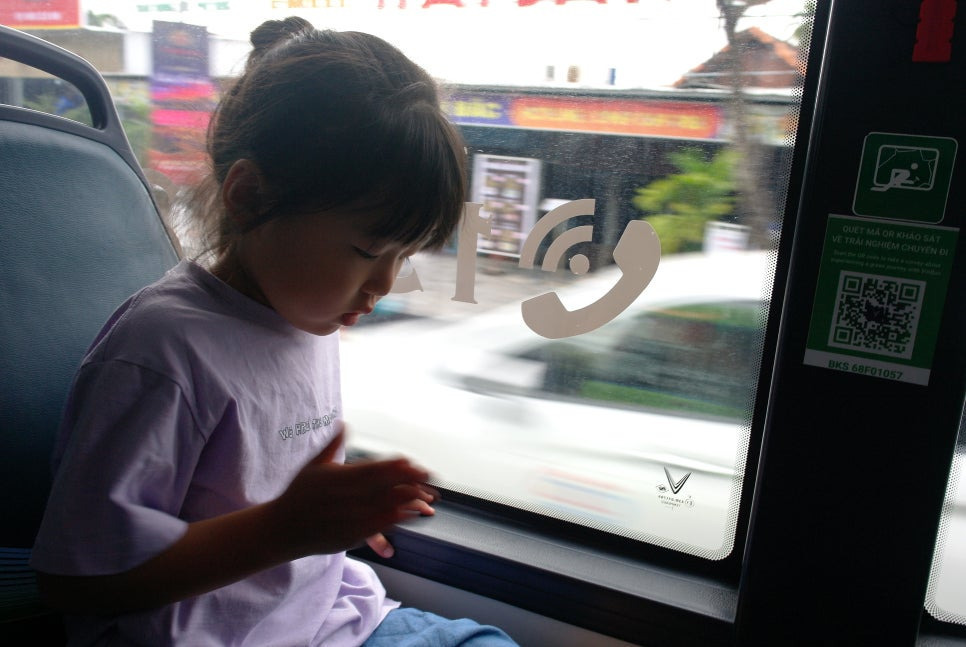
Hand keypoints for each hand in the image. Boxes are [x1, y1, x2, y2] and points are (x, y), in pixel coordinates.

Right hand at [270, 427, 434, 558]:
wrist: (282, 529)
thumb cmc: (298, 494)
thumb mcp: (313, 465)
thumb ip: (333, 444)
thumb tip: (344, 422)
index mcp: (341, 477)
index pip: (376, 469)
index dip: (397, 466)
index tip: (412, 462)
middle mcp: (348, 498)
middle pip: (387, 487)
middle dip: (411, 481)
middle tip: (430, 476)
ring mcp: (351, 518)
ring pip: (387, 508)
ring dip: (410, 501)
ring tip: (429, 497)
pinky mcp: (352, 535)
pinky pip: (381, 527)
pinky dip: (398, 519)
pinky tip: (412, 515)